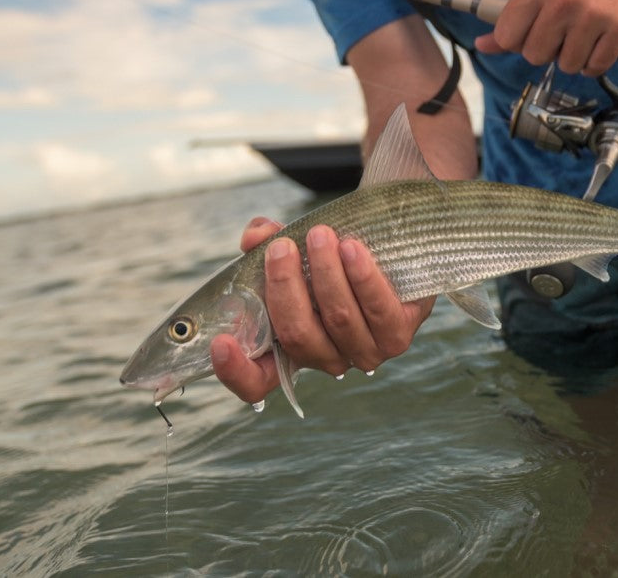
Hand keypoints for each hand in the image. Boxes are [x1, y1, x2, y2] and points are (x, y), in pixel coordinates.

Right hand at [212, 217, 433, 403]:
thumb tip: (255, 236)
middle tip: (282, 249)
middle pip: (297, 335)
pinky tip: (352, 249)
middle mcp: (327, 360)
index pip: (257, 383)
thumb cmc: (331, 259)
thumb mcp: (295, 250)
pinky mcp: (397, 335)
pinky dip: (362, 277)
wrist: (391, 253)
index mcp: (292, 351)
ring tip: (320, 234)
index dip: (236, 371)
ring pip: (339, 318)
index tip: (220, 342)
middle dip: (285, 288)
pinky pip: (378, 310)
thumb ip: (269, 242)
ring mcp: (365, 353)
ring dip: (326, 274)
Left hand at [474, 0, 617, 75]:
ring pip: (567, 65)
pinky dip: (596, 62)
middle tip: (564, 34)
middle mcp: (563, 0)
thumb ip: (513, 18)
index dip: (518, 42)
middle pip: (535, 56)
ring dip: (575, 58)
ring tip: (586, 35)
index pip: (507, 37)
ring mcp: (593, 16)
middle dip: (548, 51)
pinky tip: (601, 43)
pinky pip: (595, 67)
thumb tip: (483, 46)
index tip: (532, 34)